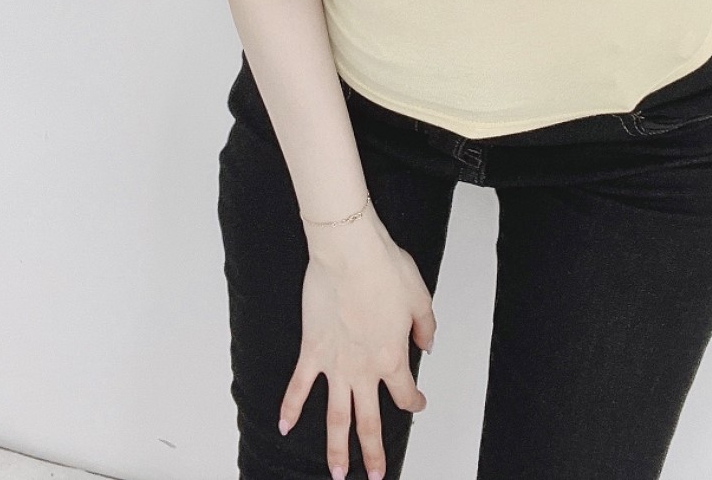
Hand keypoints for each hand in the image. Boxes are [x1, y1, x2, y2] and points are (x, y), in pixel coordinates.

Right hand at [279, 208, 435, 479]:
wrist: (349, 253)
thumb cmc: (384, 268)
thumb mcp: (420, 296)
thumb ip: (425, 327)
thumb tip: (427, 345)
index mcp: (393, 358)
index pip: (406, 394)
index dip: (415, 402)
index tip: (417, 403)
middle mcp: (364, 370)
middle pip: (370, 422)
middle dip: (373, 453)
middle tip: (375, 475)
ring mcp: (335, 364)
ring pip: (336, 416)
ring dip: (336, 448)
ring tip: (338, 472)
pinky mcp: (312, 350)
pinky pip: (299, 385)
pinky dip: (290, 407)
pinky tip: (284, 426)